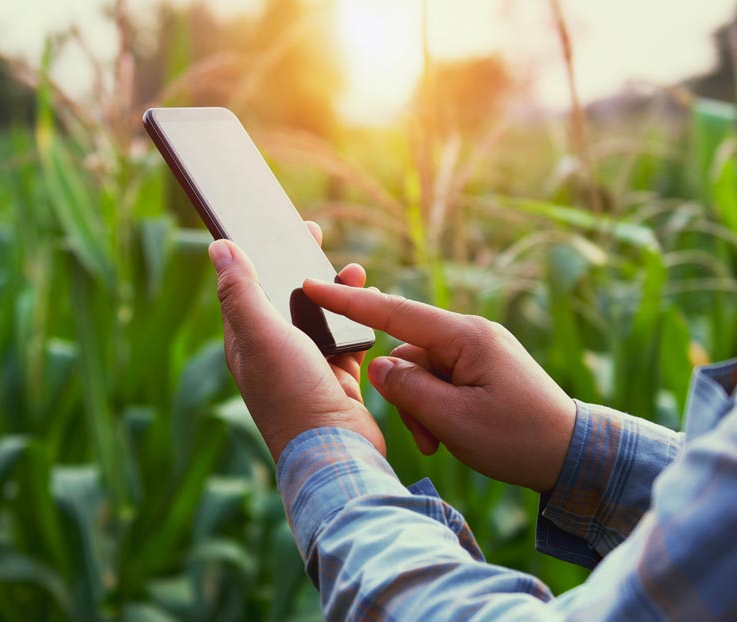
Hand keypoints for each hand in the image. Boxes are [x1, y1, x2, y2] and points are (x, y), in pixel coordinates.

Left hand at [208, 222, 384, 461]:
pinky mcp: (336, 376)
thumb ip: (241, 292)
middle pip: (285, 297)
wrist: (335, 453)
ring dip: (334, 289)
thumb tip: (218, 247)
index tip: (275, 227)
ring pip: (319, 316)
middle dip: (298, 264)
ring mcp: (306, 366)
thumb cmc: (292, 395)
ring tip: (355, 270)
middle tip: (314, 234)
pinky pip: (346, 337)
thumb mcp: (261, 336)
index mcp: (247, 341)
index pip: (247, 287)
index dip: (257, 254)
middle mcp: (274, 352)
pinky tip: (370, 303)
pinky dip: (357, 318)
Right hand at [302, 280, 575, 492]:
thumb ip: (408, 389)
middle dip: (405, 394)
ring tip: (440, 441)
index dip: (350, 301)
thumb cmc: (519, 439)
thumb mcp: (455, 420)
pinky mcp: (478, 368)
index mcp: (466, 337)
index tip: (313, 284)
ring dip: (421, 408)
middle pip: (408, 353)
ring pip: (420, 372)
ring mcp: (475, 351)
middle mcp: (469, 335)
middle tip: (425, 436)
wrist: (572, 455)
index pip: (396, 312)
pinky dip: (434, 408)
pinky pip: (438, 381)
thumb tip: (375, 365)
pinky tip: (448, 434)